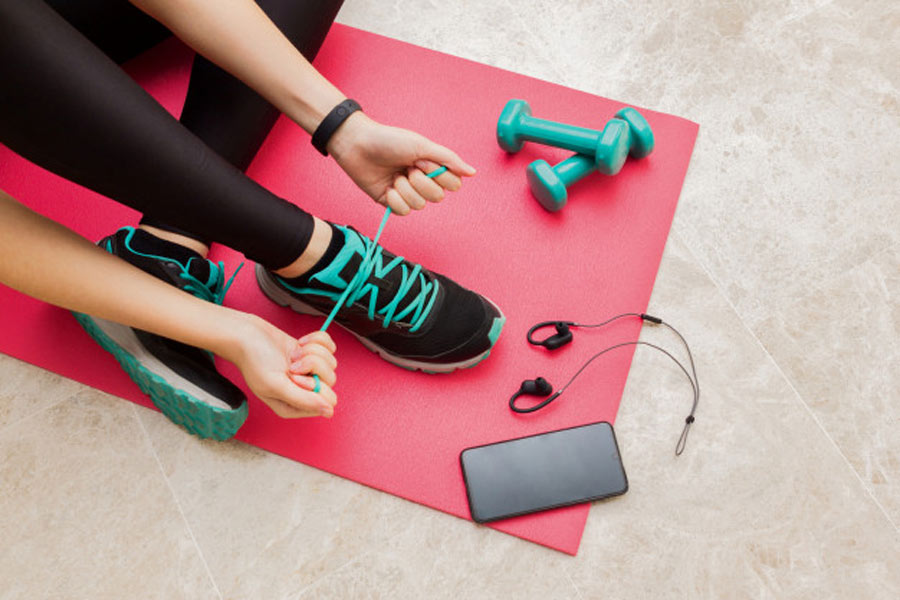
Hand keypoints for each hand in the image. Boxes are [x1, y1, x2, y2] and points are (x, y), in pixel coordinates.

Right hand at [228, 315, 337, 418]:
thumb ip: (303, 400)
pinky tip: (299, 344)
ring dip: (311, 352)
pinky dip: (315, 340)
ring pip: (331, 361)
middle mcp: (304, 391)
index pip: (325, 402)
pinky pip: (330, 347)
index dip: (313, 385)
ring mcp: (309, 372)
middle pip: (331, 380)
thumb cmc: (254, 361)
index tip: (294, 376)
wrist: (246, 334)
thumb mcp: (275, 385)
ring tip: (292, 355)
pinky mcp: (312, 354)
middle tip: (292, 364)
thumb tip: (328, 411)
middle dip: (313, 365)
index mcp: (294, 406)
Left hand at [328, 112, 476, 214]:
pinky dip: (395, 199)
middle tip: (407, 167)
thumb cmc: (390, 140)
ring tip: (394, 175)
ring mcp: (407, 193)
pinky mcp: (391, 202)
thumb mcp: (422, 146)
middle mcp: (422, 181)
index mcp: (433, 167)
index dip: (440, 176)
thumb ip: (448, 159)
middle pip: (437, 197)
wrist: (358, 145)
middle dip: (421, 182)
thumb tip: (473, 172)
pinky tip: (387, 187)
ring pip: (419, 205)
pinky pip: (403, 211)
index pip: (453, 184)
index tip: (423, 161)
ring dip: (405, 189)